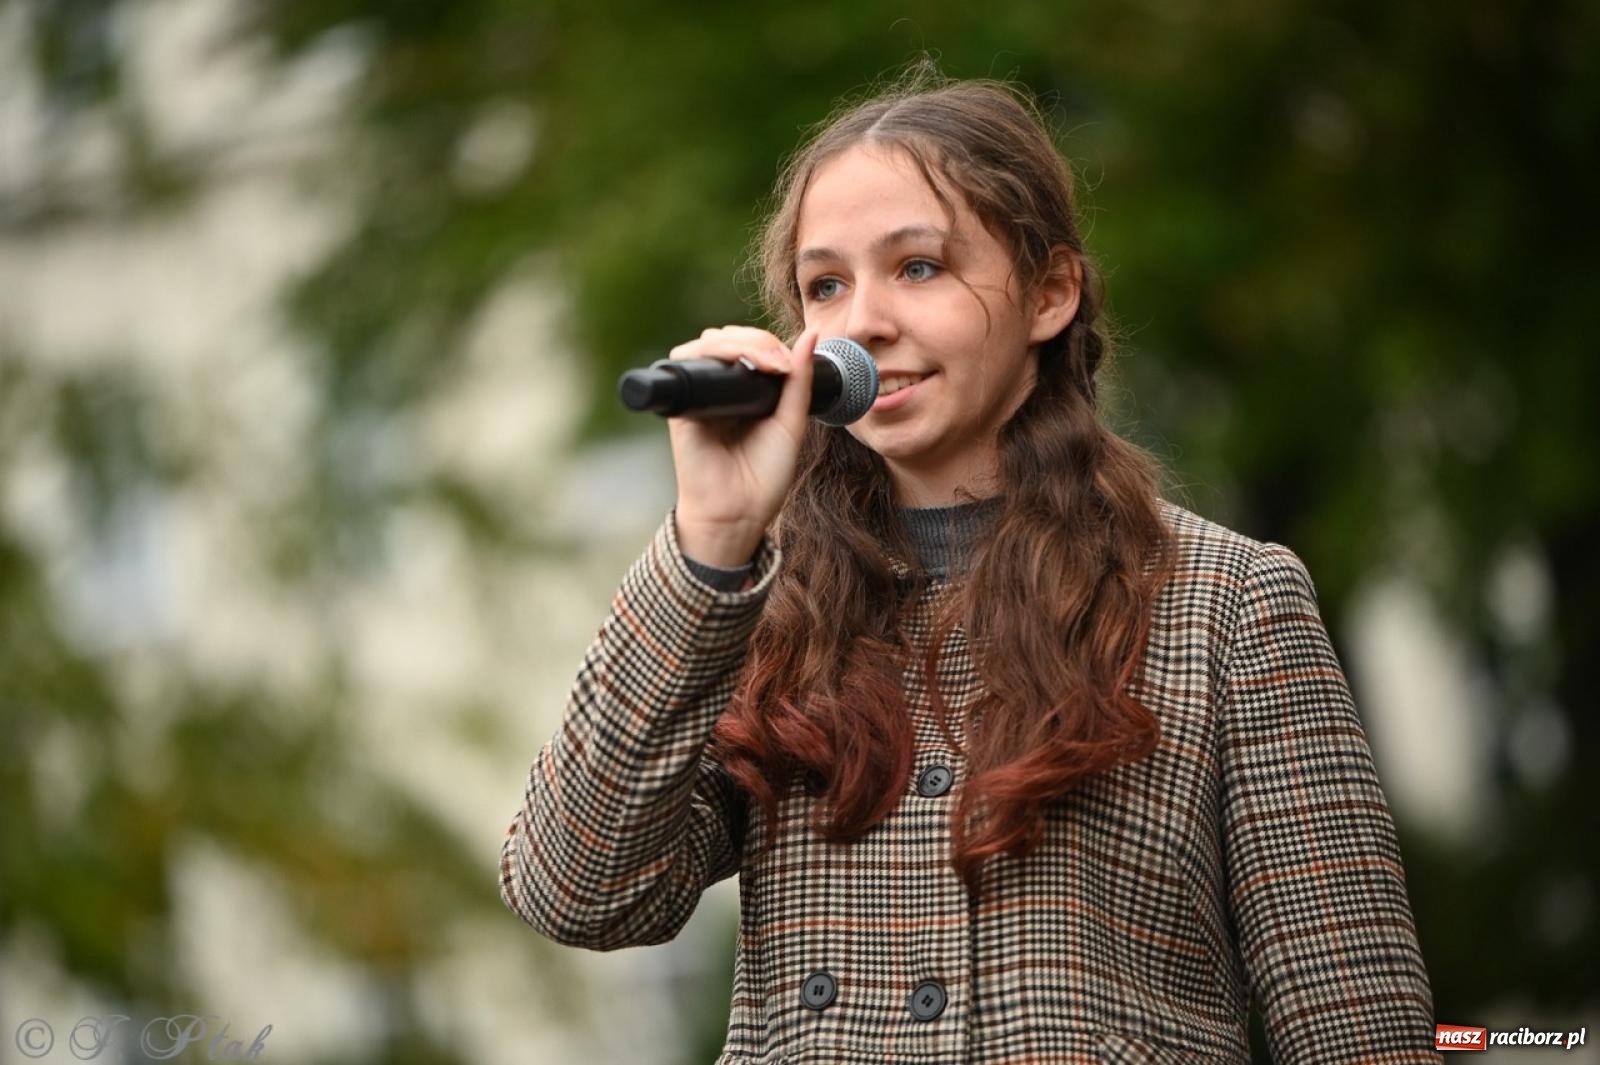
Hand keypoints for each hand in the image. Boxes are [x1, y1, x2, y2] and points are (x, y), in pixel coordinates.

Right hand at [667, 325, 817, 565]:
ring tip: (768, 363)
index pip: (752, 347)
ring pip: (710, 343)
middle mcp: (718, 389)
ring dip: (741, 341)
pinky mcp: (682, 403)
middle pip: (731, 338)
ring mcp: (699, 394)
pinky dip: (716, 352)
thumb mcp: (790, 423)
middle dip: (758, 339)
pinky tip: (743, 363)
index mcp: (744, 393)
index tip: (792, 364)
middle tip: (781, 364)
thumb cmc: (763, 477)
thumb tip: (810, 334)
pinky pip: (689, 360)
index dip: (770, 345)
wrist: (737, 513)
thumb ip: (799, 381)